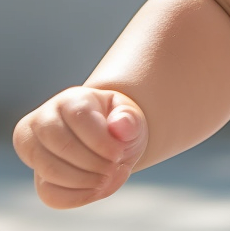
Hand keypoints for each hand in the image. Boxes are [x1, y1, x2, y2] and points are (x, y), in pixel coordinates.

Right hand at [12, 87, 147, 208]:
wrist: (105, 141)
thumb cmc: (117, 125)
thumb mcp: (130, 117)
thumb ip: (129, 119)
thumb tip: (120, 124)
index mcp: (70, 99)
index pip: (79, 117)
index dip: (101, 140)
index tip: (119, 153)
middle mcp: (43, 120)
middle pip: (61, 145)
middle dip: (93, 163)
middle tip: (114, 168)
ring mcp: (33, 148)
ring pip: (50, 171)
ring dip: (85, 181)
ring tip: (107, 178)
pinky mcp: (36, 175)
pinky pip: (50, 194)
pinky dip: (78, 196)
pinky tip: (97, 188)